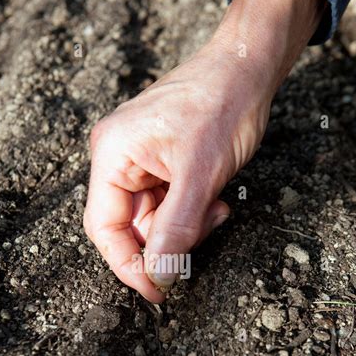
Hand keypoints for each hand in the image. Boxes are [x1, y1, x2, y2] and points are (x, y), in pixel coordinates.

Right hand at [84, 0, 322, 302]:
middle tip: (206, 228)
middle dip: (170, 237)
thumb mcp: (201, 175)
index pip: (105, 228)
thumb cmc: (223, 104)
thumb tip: (159, 274)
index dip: (128, 266)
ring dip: (188, 224)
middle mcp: (117, 157)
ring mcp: (138, 158)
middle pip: (131, 226)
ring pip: (154, 219)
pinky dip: (193, 210)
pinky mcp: (160, 160)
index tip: (158, 291)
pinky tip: (216, 197)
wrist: (250, 64)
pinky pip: (169, 202)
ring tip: (217, 204)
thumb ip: (176, 228)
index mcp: (112, 154)